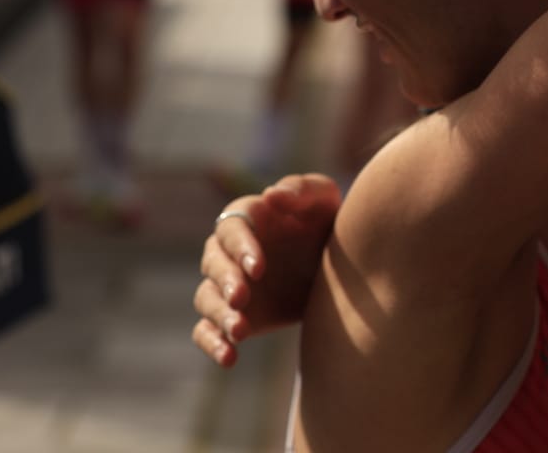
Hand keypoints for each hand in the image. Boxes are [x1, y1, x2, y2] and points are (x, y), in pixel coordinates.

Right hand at [192, 173, 339, 367]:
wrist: (340, 265)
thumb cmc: (326, 221)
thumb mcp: (324, 199)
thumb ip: (301, 190)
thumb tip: (272, 196)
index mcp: (247, 219)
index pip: (231, 229)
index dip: (241, 248)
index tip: (260, 268)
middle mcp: (230, 252)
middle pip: (213, 264)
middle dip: (225, 281)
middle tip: (241, 298)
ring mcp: (229, 286)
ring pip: (207, 299)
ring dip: (218, 315)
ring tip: (240, 331)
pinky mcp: (235, 315)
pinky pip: (207, 331)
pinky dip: (211, 343)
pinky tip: (229, 358)